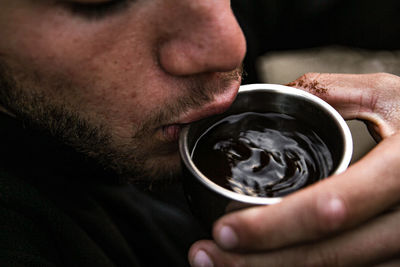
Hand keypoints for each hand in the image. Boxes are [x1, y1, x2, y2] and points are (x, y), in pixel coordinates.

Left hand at [188, 73, 399, 266]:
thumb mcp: (390, 97)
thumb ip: (335, 93)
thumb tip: (282, 95)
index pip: (332, 208)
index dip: (273, 226)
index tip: (223, 232)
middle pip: (329, 257)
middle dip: (259, 263)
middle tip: (206, 258)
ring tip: (225, 266)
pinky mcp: (399, 259)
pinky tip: (271, 265)